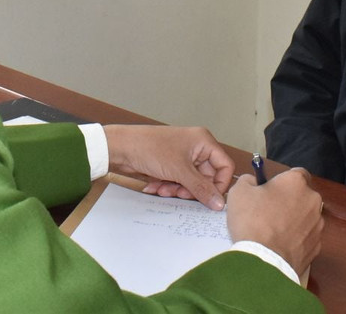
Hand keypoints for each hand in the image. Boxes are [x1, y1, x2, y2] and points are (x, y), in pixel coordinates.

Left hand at [103, 125, 234, 209]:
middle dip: (192, 189)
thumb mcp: (179, 171)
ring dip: (178, 190)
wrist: (121, 149)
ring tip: (164, 189)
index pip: (224, 166)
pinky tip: (156, 186)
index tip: (210, 198)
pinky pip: (178, 182)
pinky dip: (169, 187)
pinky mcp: (171, 165)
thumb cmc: (149, 148)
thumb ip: (201, 188)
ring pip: (191, 183)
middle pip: (207, 177)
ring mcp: (183, 157)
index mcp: (203, 141)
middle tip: (180, 194)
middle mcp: (196, 148)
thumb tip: (219, 203)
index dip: (219, 184)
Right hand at [226, 168, 323, 278]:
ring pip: (305, 217)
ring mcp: (317, 225)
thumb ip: (248, 180)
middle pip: (302, 195)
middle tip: (268, 210)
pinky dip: (295, 239)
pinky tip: (280, 245)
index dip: (282, 180)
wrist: (264, 261)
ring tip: (273, 231)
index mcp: (296, 182)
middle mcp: (312, 200)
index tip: (270, 189)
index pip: (296, 173)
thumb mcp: (239, 192)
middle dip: (288, 200)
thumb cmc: (252, 221)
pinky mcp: (317, 246)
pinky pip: (305, 237)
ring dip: (293, 220)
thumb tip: (253, 181)